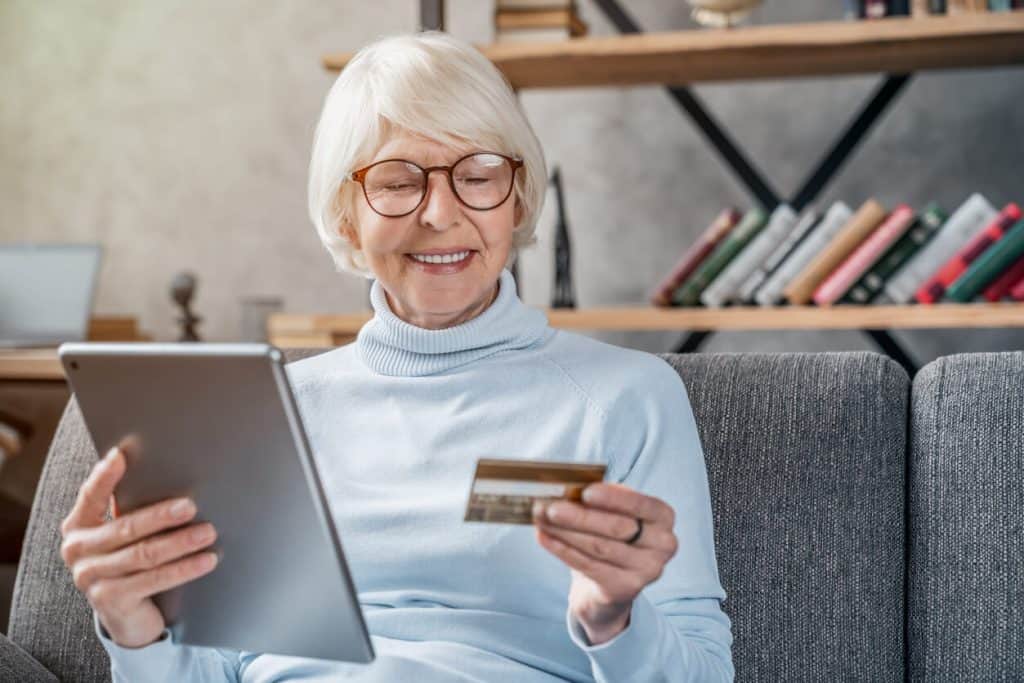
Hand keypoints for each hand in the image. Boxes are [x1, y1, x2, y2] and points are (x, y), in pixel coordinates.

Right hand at [59, 446, 218, 647]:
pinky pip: (154, 580)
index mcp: (78, 525)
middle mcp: (78, 550)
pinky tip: (206, 560)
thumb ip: (132, 508)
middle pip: (126, 528)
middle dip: (161, 515)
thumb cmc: (130, 561)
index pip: (91, 495)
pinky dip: (184, 569)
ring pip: (144, 554)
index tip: (121, 454)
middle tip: (191, 506)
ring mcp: (90, 577)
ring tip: (208, 532)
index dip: (105, 476)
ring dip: (180, 543)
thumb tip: (172, 475)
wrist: (126, 615)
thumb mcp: (124, 534)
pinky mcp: (110, 600)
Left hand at [532, 483, 677, 644]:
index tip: (585, 492)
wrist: (610, 585)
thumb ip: (599, 500)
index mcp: (663, 518)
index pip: (641, 504)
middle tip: (550, 506)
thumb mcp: (612, 514)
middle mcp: (663, 545)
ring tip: (541, 519)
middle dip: (579, 516)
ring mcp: (647, 570)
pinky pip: (589, 566)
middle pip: (617, 528)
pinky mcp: (626, 589)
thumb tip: (569, 489)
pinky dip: (562, 550)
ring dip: (565, 532)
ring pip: (599, 547)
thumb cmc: (611, 538)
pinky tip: (544, 537)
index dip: (613, 498)